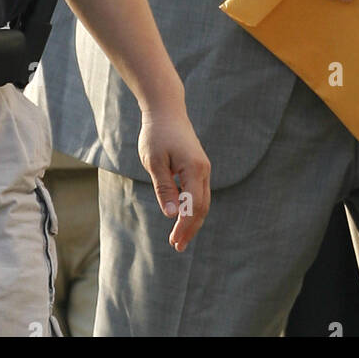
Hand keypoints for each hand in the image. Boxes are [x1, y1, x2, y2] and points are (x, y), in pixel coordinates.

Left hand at [137, 107, 211, 251]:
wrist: (166, 110)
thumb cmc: (156, 134)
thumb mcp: (154, 162)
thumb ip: (164, 188)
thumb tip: (172, 214)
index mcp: (194, 169)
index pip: (194, 206)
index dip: (185, 226)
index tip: (175, 241)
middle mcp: (204, 170)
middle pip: (202, 207)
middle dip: (190, 229)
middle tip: (177, 246)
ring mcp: (203, 168)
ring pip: (203, 201)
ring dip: (192, 221)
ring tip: (179, 238)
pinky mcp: (198, 166)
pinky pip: (199, 193)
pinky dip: (193, 208)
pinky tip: (182, 217)